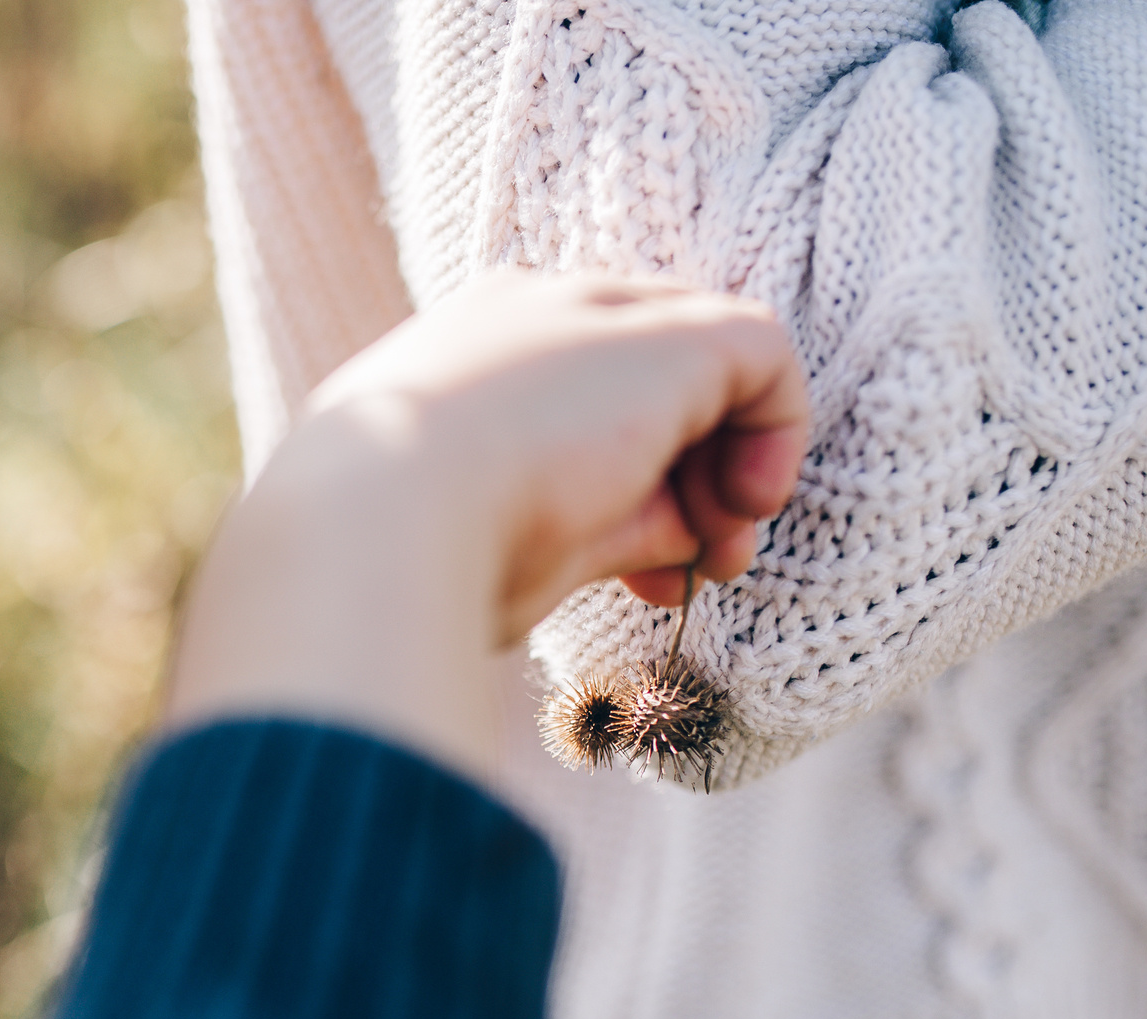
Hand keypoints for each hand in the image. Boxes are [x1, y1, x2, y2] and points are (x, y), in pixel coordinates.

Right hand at [166, 273, 807, 779]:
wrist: (368, 525)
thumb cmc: (411, 560)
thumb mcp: (515, 542)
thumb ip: (605, 525)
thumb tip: (684, 539)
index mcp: (469, 361)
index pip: (585, 396)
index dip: (637, 484)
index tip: (641, 575)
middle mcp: (532, 317)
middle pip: (650, 377)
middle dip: (689, 476)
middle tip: (695, 567)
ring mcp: (595, 314)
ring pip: (706, 360)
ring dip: (729, 467)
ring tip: (719, 554)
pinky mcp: (666, 340)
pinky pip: (763, 350)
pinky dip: (778, 431)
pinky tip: (742, 509)